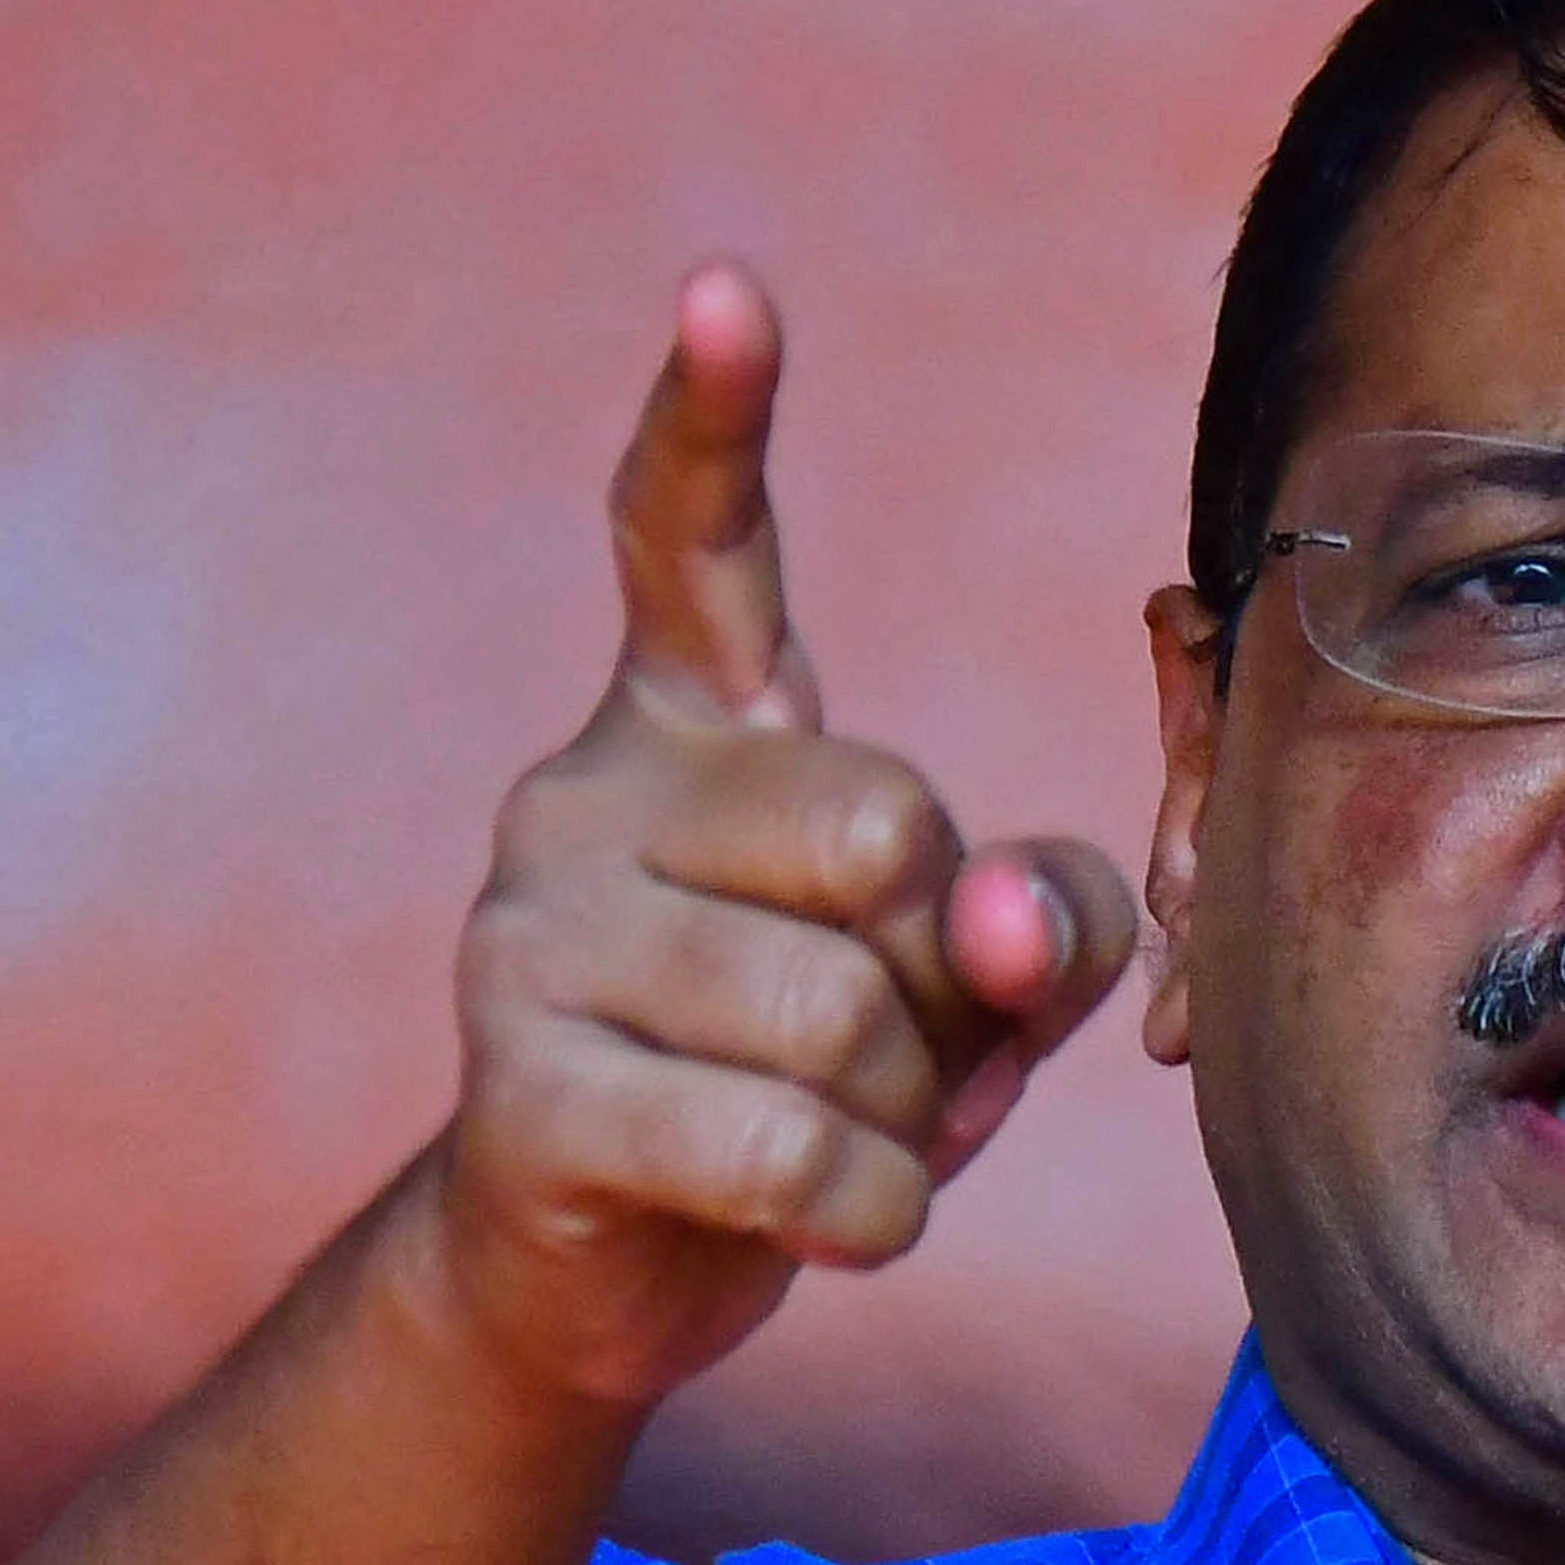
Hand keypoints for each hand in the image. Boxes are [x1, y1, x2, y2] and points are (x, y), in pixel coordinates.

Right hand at [425, 269, 1145, 1414]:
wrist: (602, 1274)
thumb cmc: (805, 1089)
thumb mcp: (971, 989)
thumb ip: (1044, 917)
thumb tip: (989, 914)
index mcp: (689, 726)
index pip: (687, 542)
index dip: (711, 419)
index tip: (729, 289)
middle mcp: (585, 796)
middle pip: (881, 822)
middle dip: (940, 974)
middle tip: (884, 1050)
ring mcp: (529, 939)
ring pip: (839, 1012)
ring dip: (902, 1118)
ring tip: (839, 1140)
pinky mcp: (521, 1098)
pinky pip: (780, 1147)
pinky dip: (861, 1211)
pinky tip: (828, 1219)